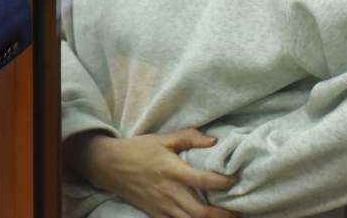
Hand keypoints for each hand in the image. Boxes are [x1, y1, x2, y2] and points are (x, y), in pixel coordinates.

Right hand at [67, 130, 237, 217]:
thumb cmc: (138, 149)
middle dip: (221, 215)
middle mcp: (169, 191)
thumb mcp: (162, 139)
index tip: (234, 179)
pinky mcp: (155, 214)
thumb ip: (188, 137)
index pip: (203, 180)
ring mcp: (161, 206)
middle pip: (199, 212)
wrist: (109, 165)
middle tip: (237, 212)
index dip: (222, 182)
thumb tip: (213, 140)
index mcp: (173, 170)